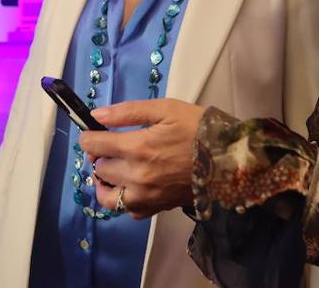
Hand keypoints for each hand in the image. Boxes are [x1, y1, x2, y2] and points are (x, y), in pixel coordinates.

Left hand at [78, 99, 205, 218]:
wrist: (229, 159)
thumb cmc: (199, 129)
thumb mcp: (167, 109)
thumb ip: (129, 112)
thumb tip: (97, 115)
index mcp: (138, 147)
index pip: (95, 145)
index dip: (88, 137)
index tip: (92, 133)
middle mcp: (137, 176)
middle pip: (99, 168)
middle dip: (100, 155)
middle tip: (111, 146)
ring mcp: (145, 197)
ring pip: (107, 194)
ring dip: (106, 180)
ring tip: (115, 168)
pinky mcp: (154, 209)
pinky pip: (126, 209)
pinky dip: (123, 197)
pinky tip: (132, 184)